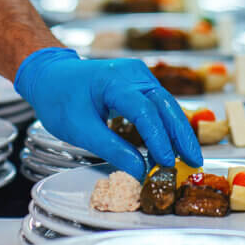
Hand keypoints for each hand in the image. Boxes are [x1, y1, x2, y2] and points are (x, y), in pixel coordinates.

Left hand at [14, 48, 202, 180]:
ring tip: (190, 156)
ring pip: (167, 104)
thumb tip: (140, 171)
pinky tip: (176, 144)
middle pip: (165, 104)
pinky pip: (159, 103)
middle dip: (181, 134)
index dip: (158, 138)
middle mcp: (132, 73)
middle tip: (194, 160)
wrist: (50, 76)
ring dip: (178, 130)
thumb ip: (112, 149)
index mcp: (114, 80)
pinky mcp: (141, 82)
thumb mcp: (80, 129)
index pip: (144, 110)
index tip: (166, 161)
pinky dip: (168, 124)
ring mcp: (139, 75)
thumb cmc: (60, 99)